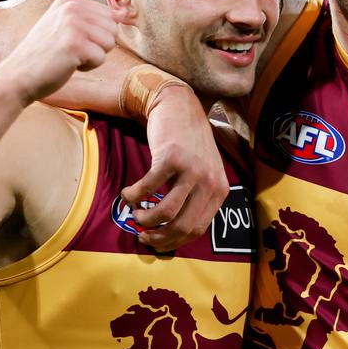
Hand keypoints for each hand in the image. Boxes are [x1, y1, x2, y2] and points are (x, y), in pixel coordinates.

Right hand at [0, 0, 117, 103]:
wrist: (18, 75)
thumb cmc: (46, 55)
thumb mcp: (65, 25)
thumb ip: (91, 18)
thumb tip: (125, 14)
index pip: (109, 15)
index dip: (96, 35)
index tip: (72, 40)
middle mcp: (71, 6)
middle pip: (113, 28)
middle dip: (98, 45)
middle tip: (71, 50)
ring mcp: (72, 24)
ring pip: (110, 43)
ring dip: (93, 56)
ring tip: (69, 56)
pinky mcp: (74, 43)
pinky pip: (101, 58)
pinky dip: (88, 66)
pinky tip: (67, 64)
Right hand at [123, 86, 228, 251]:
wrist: (179, 106)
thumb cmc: (188, 144)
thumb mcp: (203, 173)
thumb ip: (196, 199)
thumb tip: (172, 233)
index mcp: (220, 190)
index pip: (198, 229)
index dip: (173, 241)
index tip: (155, 242)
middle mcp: (210, 182)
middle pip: (183, 226)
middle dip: (158, 237)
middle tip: (142, 235)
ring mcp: (191, 169)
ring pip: (165, 212)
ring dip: (145, 219)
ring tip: (135, 214)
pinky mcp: (171, 158)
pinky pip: (148, 188)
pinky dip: (133, 196)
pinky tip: (127, 195)